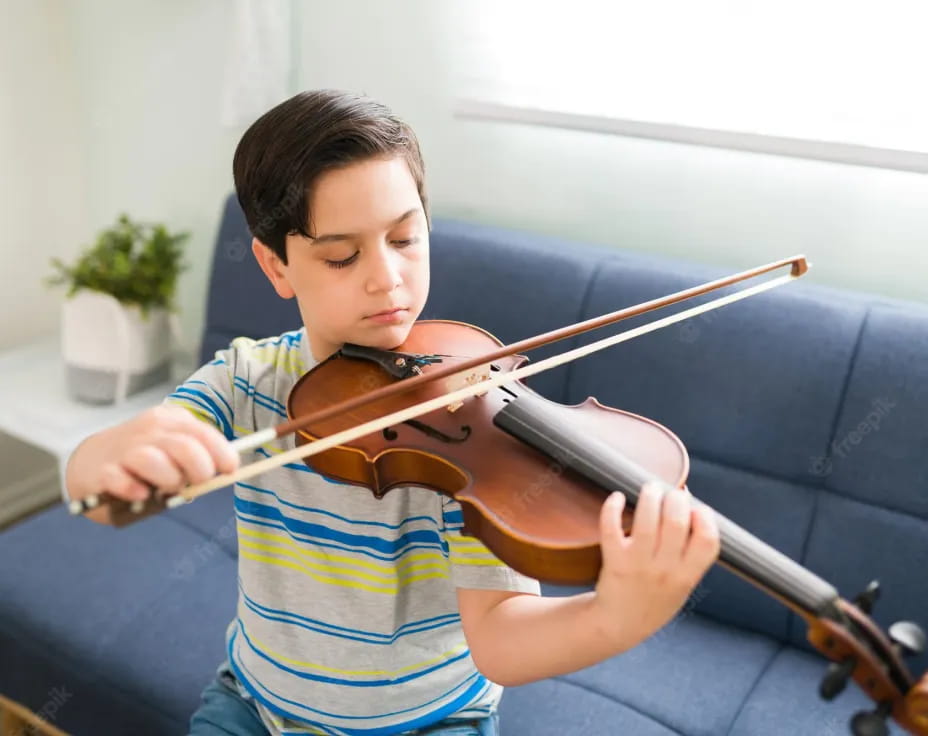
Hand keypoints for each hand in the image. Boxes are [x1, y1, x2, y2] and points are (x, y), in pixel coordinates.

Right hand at [69, 405, 239, 502]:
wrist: (90, 462)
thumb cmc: (143, 459)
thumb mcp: (173, 449)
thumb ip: (196, 458)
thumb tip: (224, 473)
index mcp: (170, 421)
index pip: (202, 432)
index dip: (222, 452)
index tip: (230, 469)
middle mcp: (149, 431)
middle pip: (184, 446)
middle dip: (199, 469)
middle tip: (199, 482)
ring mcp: (124, 450)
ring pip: (153, 460)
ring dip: (168, 480)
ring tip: (167, 488)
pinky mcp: (103, 471)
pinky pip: (120, 479)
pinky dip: (133, 489)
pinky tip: (141, 495)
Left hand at [591, 481, 719, 647]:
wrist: (619, 625)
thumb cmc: (653, 599)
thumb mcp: (683, 584)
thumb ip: (690, 553)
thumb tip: (690, 505)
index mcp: (687, 576)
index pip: (708, 541)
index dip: (705, 518)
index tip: (696, 508)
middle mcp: (665, 570)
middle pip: (677, 522)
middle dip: (675, 498)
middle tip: (670, 493)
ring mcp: (638, 565)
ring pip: (647, 520)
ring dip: (650, 496)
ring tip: (650, 489)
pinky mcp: (614, 561)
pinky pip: (611, 528)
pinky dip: (612, 507)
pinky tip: (616, 497)